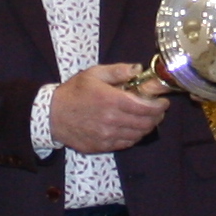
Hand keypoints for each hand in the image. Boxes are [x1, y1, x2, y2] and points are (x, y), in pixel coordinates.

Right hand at [49, 64, 164, 154]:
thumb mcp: (94, 74)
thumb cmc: (74, 92)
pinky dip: (134, 136)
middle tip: (158, 111)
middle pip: (146, 123)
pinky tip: (133, 128)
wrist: (52, 115)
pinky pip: (126, 143)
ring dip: (147, 127)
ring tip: (147, 119)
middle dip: (157, 117)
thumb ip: (118, 71)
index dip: (159, 106)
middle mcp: (112, 120)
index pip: (145, 107)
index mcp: (111, 100)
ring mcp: (107, 136)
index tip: (163, 102)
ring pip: (138, 135)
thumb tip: (138, 69)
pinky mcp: (102, 146)